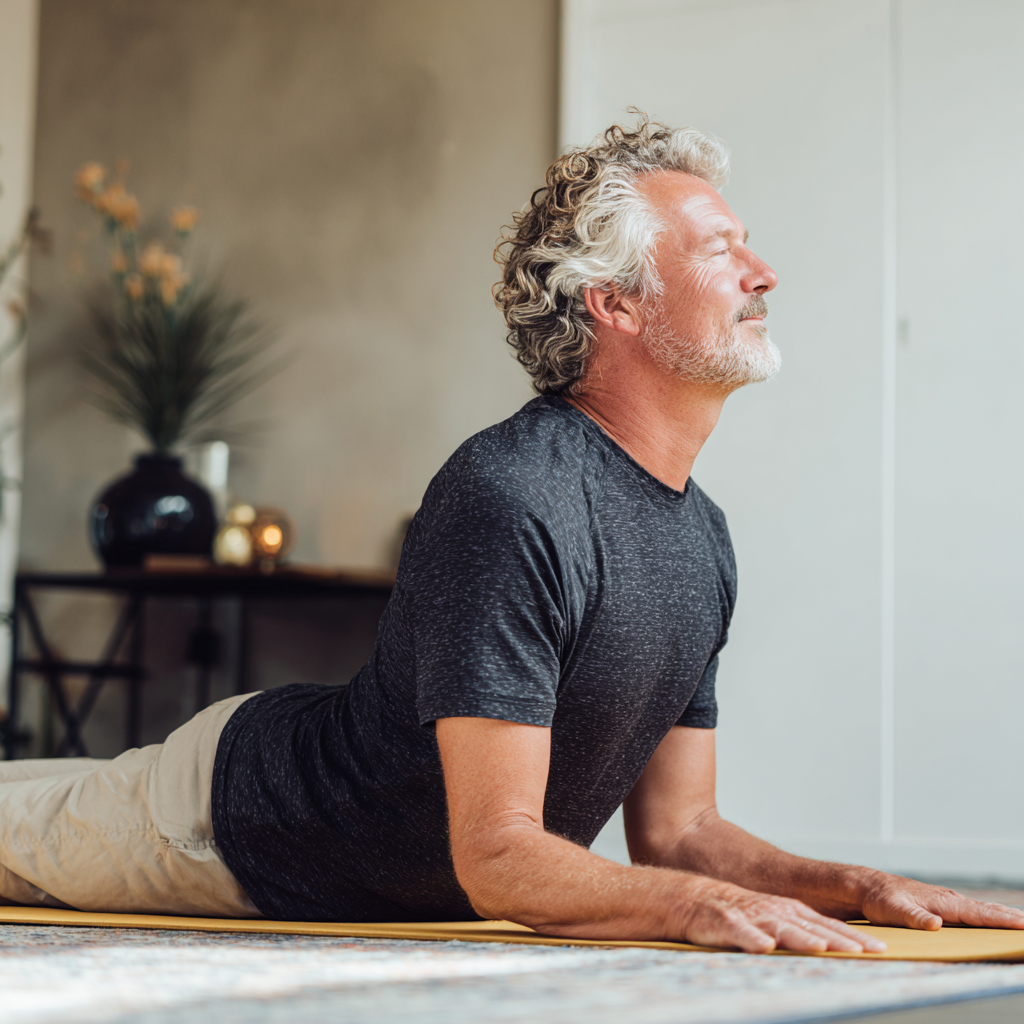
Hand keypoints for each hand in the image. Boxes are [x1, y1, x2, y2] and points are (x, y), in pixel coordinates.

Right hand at [675, 877, 887, 953]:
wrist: (695, 899)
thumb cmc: (739, 915)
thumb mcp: (775, 922)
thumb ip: (802, 934)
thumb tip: (838, 951)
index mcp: (790, 912)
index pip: (829, 926)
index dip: (855, 938)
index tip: (882, 950)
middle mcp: (776, 911)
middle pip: (811, 927)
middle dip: (838, 939)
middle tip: (864, 952)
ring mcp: (752, 916)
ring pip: (780, 928)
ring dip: (800, 938)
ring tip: (820, 948)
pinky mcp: (726, 923)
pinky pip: (740, 932)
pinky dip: (752, 939)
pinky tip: (763, 946)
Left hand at [860, 874, 1023, 930]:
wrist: (868, 886)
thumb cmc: (880, 898)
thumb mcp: (893, 910)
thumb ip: (914, 917)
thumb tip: (936, 924)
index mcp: (943, 902)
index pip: (979, 913)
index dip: (1002, 920)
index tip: (1023, 925)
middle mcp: (949, 900)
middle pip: (987, 910)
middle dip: (1011, 918)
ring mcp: (947, 902)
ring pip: (981, 910)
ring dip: (1003, 916)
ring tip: (1022, 924)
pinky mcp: (942, 906)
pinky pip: (972, 912)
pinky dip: (988, 915)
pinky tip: (995, 920)